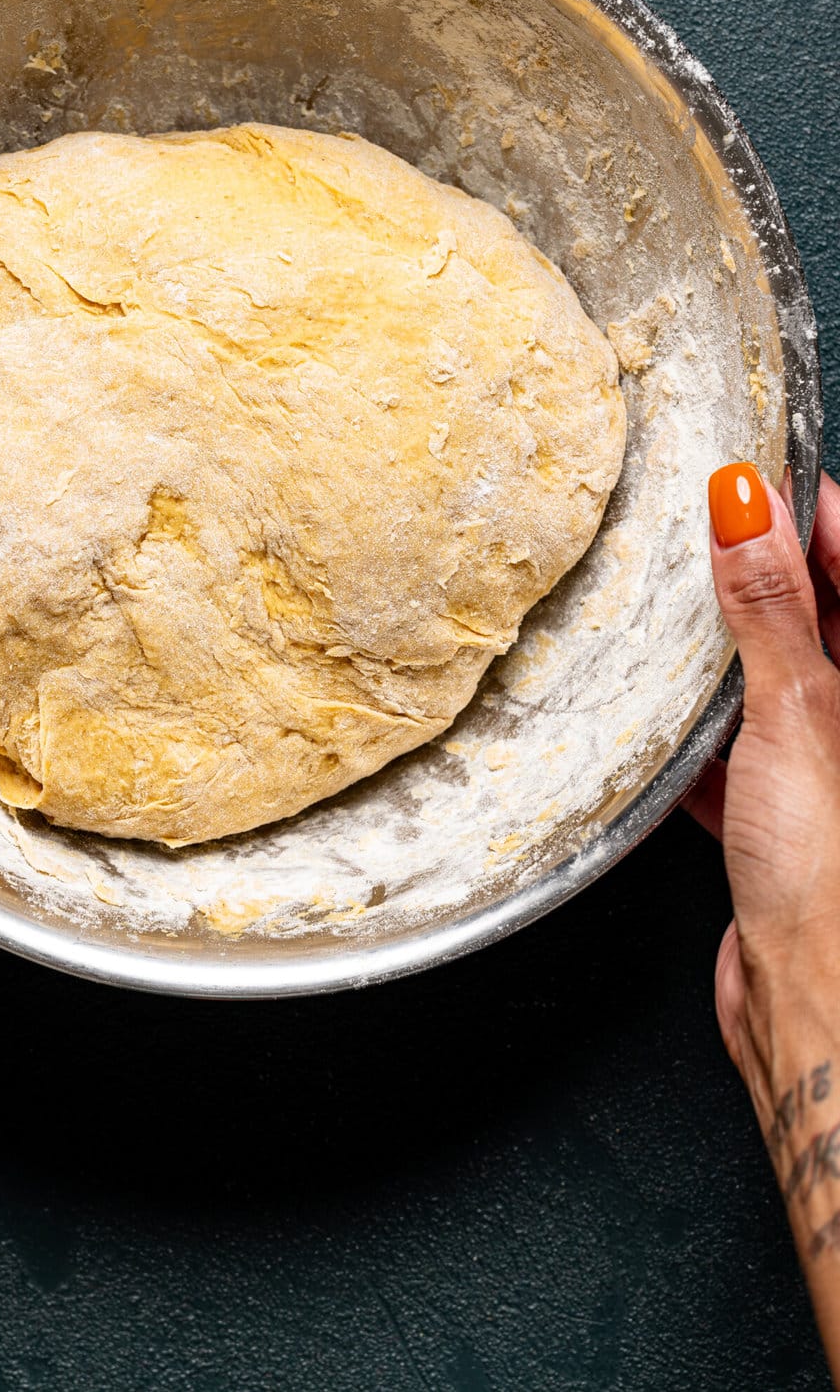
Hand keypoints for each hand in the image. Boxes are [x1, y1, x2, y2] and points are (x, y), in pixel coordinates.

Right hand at [687, 465, 839, 1369]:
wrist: (813, 1007)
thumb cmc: (829, 869)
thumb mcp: (797, 707)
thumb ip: (769, 604)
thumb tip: (747, 503)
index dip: (817, 515)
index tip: (756, 476)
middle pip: (818, 622)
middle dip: (761, 578)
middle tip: (699, 530)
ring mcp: (827, 773)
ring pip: (773, 686)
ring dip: (725, 655)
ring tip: (668, 614)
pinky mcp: (784, 823)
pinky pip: (738, 754)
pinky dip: (700, 734)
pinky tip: (660, 725)